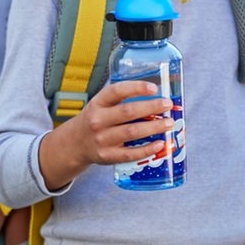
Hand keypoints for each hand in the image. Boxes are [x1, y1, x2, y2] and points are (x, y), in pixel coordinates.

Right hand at [38, 80, 175, 189]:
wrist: (75, 143)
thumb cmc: (98, 119)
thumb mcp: (102, 105)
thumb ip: (123, 99)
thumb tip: (157, 96)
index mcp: (98, 103)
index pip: (116, 91)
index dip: (136, 88)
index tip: (154, 88)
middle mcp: (98, 120)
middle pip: (128, 112)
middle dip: (151, 107)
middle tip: (168, 105)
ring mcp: (102, 139)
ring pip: (132, 132)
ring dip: (153, 127)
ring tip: (169, 123)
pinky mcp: (107, 156)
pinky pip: (130, 154)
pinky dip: (147, 149)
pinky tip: (160, 144)